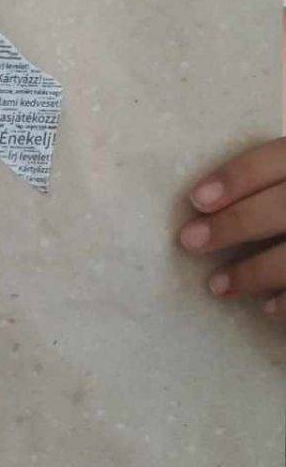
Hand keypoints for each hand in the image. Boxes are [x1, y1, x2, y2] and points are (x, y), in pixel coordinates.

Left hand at [178, 137, 285, 317]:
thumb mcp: (285, 189)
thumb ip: (263, 191)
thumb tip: (202, 207)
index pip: (280, 158)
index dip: (239, 176)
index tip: (196, 200)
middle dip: (236, 222)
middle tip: (190, 241)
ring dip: (255, 271)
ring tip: (218, 286)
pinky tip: (267, 309)